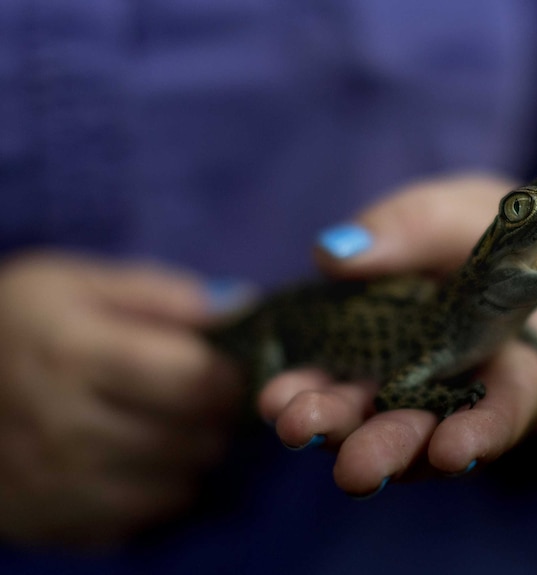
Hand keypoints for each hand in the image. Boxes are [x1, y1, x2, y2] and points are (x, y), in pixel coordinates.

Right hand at [0, 253, 241, 546]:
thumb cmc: (20, 321)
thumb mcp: (79, 282)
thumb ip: (160, 293)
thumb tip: (239, 307)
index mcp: (74, 354)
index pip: (192, 382)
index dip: (227, 375)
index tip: (225, 367)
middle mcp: (62, 426)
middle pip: (191, 440)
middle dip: (216, 419)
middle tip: (202, 398)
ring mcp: (52, 482)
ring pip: (175, 486)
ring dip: (191, 457)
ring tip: (172, 425)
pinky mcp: (46, 518)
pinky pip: (139, 519)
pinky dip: (157, 492)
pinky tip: (140, 460)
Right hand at [258, 175, 536, 495]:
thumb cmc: (480, 231)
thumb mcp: (437, 214)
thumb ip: (395, 230)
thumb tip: (331, 251)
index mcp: (372, 338)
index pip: (327, 374)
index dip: (299, 390)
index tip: (272, 399)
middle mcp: (412, 379)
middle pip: (367, 414)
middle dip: (334, 426)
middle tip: (301, 431)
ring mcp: (465, 396)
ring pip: (425, 434)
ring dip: (394, 449)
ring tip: (361, 465)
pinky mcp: (521, 400)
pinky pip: (499, 420)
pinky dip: (477, 435)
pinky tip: (454, 449)